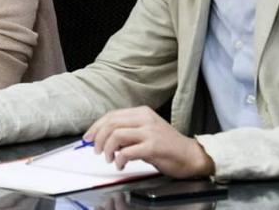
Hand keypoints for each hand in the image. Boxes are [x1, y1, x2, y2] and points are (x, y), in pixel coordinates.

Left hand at [83, 106, 214, 178]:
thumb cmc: (166, 146)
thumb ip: (127, 131)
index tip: (88, 137)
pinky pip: (127, 151)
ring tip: (109, 158)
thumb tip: (103, 137)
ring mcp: (150, 132)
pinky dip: (119, 159)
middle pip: (111, 123)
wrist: (190, 155)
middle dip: (98, 138)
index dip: (96, 127)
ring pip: (116, 135)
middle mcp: (145, 119)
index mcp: (142, 112)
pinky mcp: (153, 146)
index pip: (111, 115)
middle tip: (95, 150)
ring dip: (107, 149)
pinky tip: (120, 164)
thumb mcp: (145, 132)